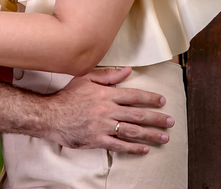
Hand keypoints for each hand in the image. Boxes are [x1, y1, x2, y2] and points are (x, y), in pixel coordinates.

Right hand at [42, 66, 173, 154]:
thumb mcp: (85, 78)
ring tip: (164, 137)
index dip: (150, 98)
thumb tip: (128, 70)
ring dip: (150, 134)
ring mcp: (103, 126)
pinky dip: (133, 148)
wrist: (50, 114)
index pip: (134, 96)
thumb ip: (108, 75)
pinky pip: (120, 145)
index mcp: (105, 94)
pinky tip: (144, 149)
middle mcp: (107, 110)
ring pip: (132, 131)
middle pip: (138, 115)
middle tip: (170, 122)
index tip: (162, 101)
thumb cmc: (67, 96)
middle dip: (157, 119)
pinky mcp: (98, 139)